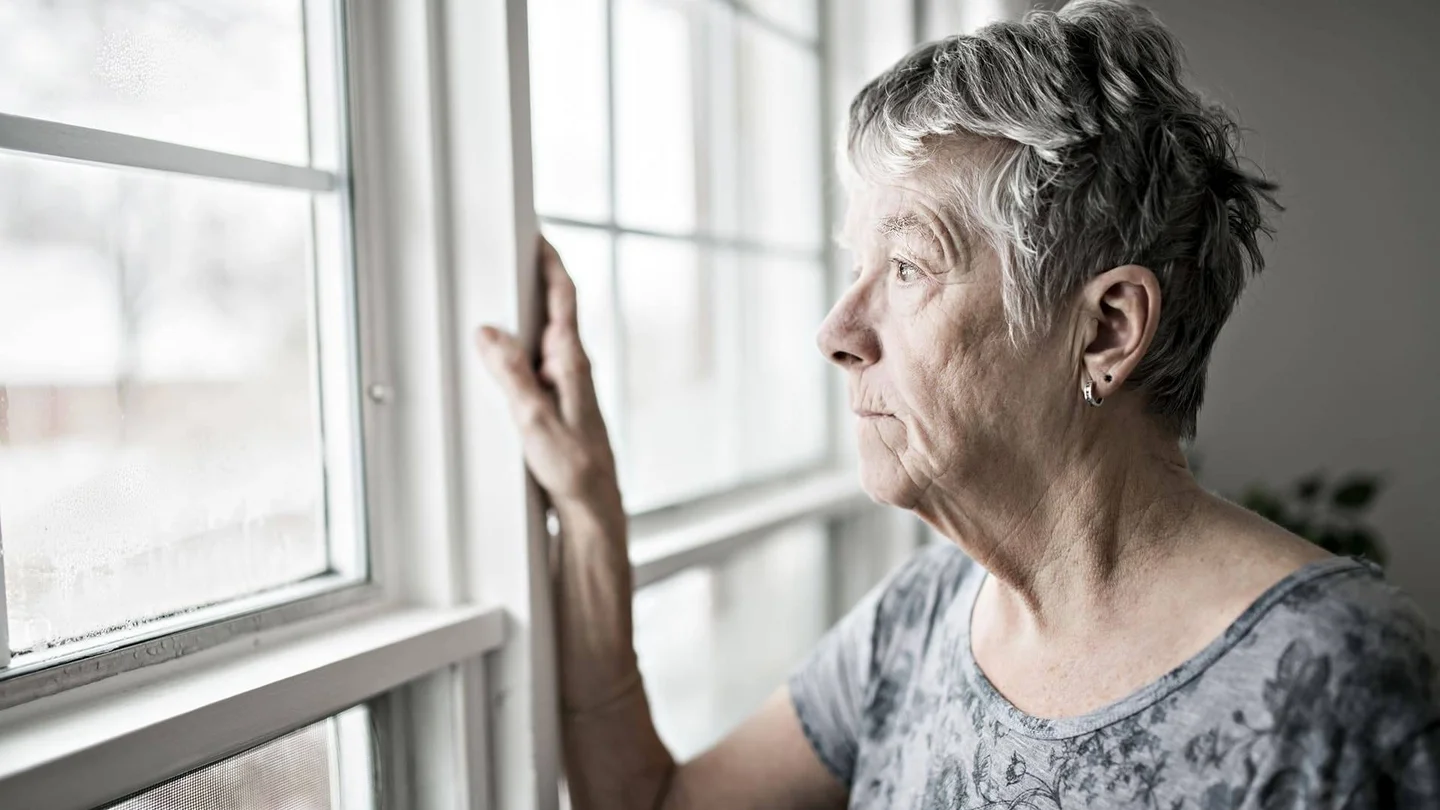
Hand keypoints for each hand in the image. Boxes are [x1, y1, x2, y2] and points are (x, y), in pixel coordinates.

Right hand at [476, 237, 621, 513]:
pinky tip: (502, 353)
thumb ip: (512, 375)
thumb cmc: (574, 469)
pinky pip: (536, 361)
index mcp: (572, 363)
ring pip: (543, 335)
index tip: (537, 233)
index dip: (551, 262)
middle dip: (533, 278)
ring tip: (498, 292)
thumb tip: (489, 332)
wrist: (593, 505)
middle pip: (553, 309)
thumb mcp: (534, 421)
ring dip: (525, 312)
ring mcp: (567, 383)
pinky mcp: (558, 401)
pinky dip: (520, 346)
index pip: (564, 298)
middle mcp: (572, 367)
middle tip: (511, 250)